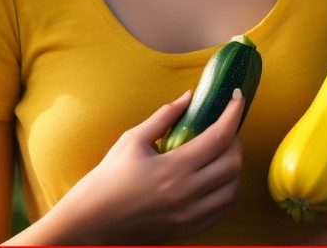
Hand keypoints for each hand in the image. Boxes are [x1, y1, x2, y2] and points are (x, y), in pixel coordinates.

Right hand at [50, 89, 244, 244]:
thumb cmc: (107, 178)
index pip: (219, 136)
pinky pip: (222, 209)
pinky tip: (217, 176)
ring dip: (235, 165)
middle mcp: (187, 195)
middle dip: (236, 138)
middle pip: (233, 163)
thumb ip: (165, 116)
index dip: (233, 112)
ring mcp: (189, 216)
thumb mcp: (133, 139)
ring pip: (233, 188)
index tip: (237, 96)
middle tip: (225, 124)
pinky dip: (228, 189)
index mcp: (173, 168)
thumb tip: (189, 96)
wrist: (90, 223)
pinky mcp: (188, 230)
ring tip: (222, 149)